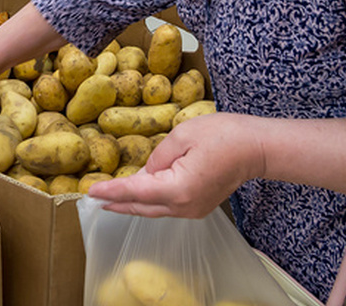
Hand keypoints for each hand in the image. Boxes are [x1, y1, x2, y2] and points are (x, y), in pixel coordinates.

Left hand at [88, 112, 266, 218]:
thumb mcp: (181, 135)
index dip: (110, 192)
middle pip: (142, 207)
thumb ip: (157, 157)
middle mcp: (184, 206)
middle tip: (94, 199)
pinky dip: (150, 201)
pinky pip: (167, 207)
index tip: (90, 192)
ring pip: (154, 210)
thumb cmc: (223, 135)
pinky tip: (139, 195)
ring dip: (132, 204)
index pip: (134, 192)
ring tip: (111, 199)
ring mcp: (193, 209)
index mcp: (177, 188)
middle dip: (117, 203)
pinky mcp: (200, 206)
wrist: (256, 148)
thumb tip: (146, 172)